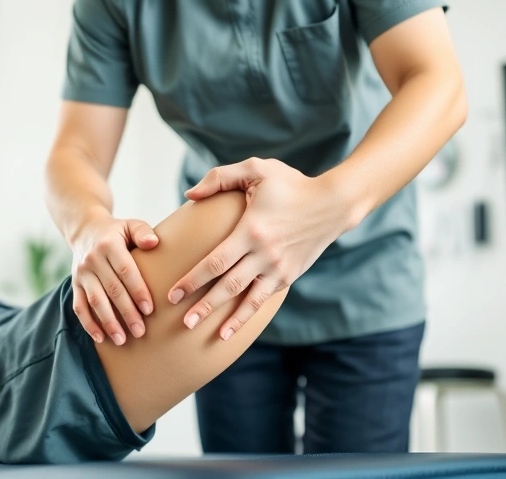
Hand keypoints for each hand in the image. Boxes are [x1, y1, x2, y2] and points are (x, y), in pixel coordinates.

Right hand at [70, 215, 158, 344]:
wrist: (85, 230)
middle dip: (126, 312)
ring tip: (122, 340)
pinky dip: (88, 323)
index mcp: (109, 245)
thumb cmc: (116, 231)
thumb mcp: (130, 224)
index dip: (137, 291)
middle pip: (112, 290)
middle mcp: (92, 259)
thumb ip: (143, 232)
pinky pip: (79, 306)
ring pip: (95, 301)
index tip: (149, 310)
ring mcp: (81, 273)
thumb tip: (154, 243)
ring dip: (108, 322)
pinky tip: (100, 338)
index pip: (125, 271)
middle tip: (140, 331)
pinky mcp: (74, 284)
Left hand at [169, 158, 357, 340]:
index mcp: (252, 230)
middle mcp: (265, 254)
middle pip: (228, 287)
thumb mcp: (257, 169)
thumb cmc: (291, 184)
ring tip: (211, 336)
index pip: (215, 261)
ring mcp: (279, 268)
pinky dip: (249, 314)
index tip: (173, 293)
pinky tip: (233, 328)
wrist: (333, 204)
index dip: (192, 279)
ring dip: (229, 320)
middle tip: (183, 323)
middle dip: (204, 306)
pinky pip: (264, 298)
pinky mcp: (289, 275)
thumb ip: (220, 178)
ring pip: (249, 300)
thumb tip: (189, 194)